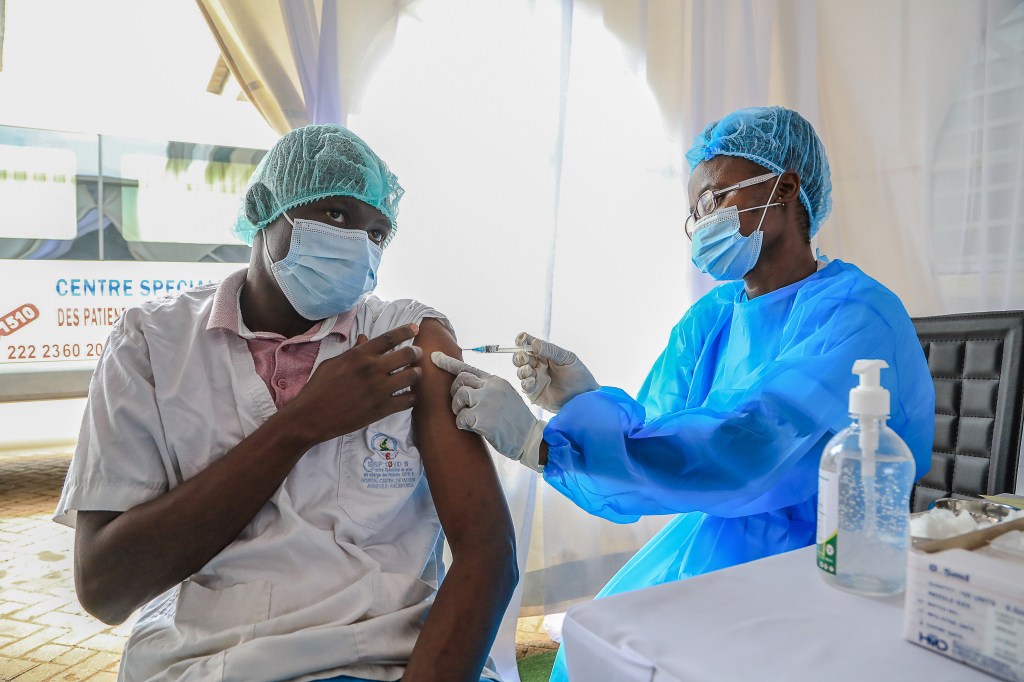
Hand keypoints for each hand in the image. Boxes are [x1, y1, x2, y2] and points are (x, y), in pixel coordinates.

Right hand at [284, 323, 422, 446]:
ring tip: (413, 374)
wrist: (312, 417)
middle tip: (416, 355)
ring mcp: (379, 390)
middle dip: (416, 352)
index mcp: (359, 355)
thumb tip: (365, 338)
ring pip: (412, 376)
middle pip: (408, 354)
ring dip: (416, 373)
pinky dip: (411, 396)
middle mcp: (372, 369)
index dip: (405, 331)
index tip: (415, 328)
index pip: (389, 338)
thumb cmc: (318, 388)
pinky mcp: (382, 409)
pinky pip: (408, 400)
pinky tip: (406, 395)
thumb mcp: (333, 363)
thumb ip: (353, 351)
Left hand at [431, 352, 545, 471]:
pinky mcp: (483, 419)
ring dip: (458, 409)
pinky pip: (460, 418)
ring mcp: (487, 402)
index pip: (468, 368)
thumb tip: (466, 387)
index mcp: (495, 382)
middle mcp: (491, 388)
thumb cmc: (516, 420)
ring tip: (468, 418)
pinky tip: (472, 428)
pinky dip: (462, 424)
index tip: (434, 357)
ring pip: (459, 397)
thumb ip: (488, 389)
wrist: (530, 438)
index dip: (448, 362)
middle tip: (461, 406)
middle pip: (460, 381)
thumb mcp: (506, 396)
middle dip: (455, 393)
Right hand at [512, 332, 598, 412]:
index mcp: (544, 354)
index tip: (521, 339)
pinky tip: (531, 380)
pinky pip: (525, 387)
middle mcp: (537, 365)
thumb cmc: (578, 374)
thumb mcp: (567, 359)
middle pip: (521, 358)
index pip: (529, 344)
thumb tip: (535, 343)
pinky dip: (525, 382)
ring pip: (521, 371)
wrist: (584, 395)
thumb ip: (551, 351)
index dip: (522, 341)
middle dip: (519, 356)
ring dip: (522, 369)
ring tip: (529, 370)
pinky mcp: (534, 393)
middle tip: (524, 356)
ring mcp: (534, 379)